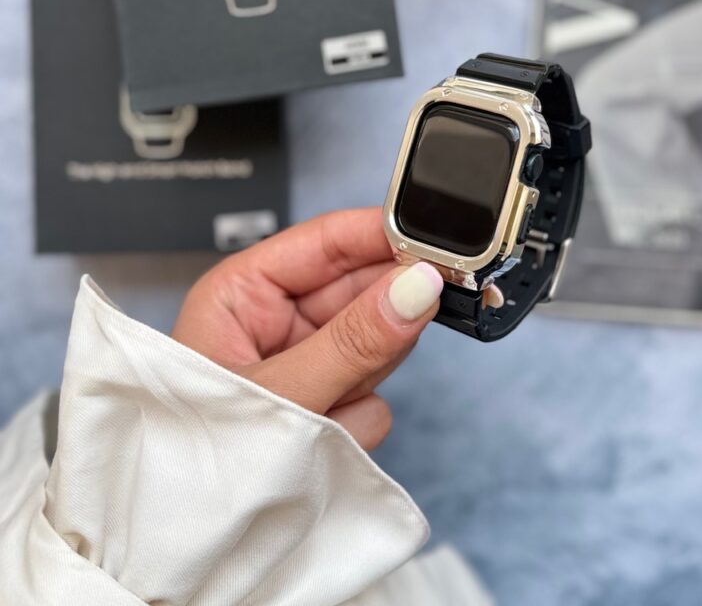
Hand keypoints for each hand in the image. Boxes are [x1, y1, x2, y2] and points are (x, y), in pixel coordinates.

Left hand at [172, 208, 442, 450]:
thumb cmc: (192, 459)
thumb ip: (354, 341)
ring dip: (362, 380)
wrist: (180, 551)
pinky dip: (356, 420)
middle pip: (359, 291)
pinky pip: (373, 395)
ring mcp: (304, 364)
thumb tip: (415, 287)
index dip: (381, 234)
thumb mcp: (281, 392)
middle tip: (404, 329)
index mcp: (243, 293)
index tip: (436, 241)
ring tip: (328, 408)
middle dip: (376, 322)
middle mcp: (274, 321)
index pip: (326, 241)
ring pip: (375, 344)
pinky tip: (324, 436)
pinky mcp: (325, 403)